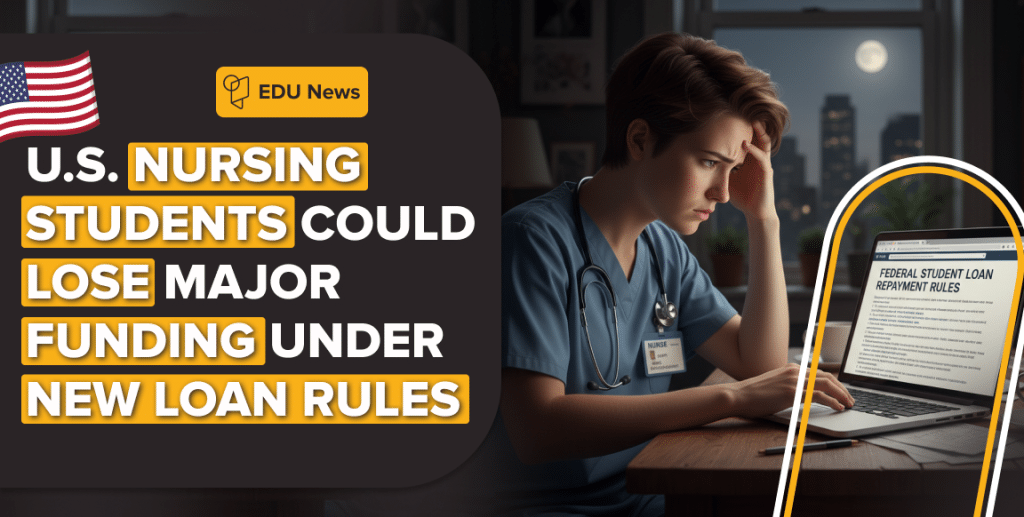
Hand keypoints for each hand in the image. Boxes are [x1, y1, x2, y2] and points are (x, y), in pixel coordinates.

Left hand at [728, 120, 775, 220]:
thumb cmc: (742, 196)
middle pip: (758, 136)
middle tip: (742, 110)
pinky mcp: (767, 173)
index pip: (747, 138)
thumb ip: (720, 168)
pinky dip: (754, 150)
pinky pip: (762, 159)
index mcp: (750, 159)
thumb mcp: (728, 179)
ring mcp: (764, 165)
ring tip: (750, 120)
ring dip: (758, 132)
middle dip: (752, 124)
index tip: (731, 115)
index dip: (742, 127)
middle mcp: (759, 159)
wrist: (755, 213)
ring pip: (764, 143)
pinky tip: (745, 144)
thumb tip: (701, 161)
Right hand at [728, 363, 854, 417]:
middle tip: (851, 399)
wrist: (738, 395)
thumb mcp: (774, 387)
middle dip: (843, 388)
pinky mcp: (793, 392)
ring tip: (850, 404)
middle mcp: (795, 371)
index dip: (835, 383)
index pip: (820, 373)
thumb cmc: (752, 395)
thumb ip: (789, 388)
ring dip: (842, 394)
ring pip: (828, 384)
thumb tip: (803, 398)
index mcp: (791, 368)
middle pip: (828, 376)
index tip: (842, 392)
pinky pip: (819, 396)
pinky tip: (838, 407)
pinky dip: (833, 401)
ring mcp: (794, 380)